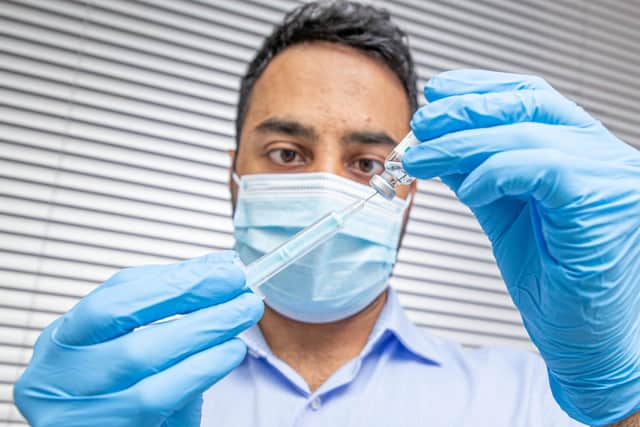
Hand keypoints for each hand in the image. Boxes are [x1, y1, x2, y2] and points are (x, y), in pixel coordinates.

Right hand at [13, 251, 262, 426]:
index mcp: (62, 339)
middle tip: (243, 294)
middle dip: (195, 305)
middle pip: (130, 329)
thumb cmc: (111, 381)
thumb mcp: (126, 334)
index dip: (176, 281)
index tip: (225, 270)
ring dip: (205, 335)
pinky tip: (228, 353)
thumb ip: (168, 297)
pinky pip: (158, 401)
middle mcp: (58, 376)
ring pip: (144, 364)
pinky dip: (200, 371)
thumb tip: (220, 265)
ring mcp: (77, 412)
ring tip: (242, 318)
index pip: (117, 298)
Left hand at [402, 70, 639, 425]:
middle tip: (421, 122)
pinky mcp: (604, 202)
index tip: (437, 93)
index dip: (480, 89)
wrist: (580, 338)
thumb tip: (435, 142)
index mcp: (580, 149)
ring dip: (462, 144)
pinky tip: (468, 188)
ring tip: (420, 157)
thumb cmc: (549, 277)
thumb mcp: (502, 210)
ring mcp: (609, 176)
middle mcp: (602, 154)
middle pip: (527, 106)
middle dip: (464, 110)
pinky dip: (495, 172)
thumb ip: (475, 172)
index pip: (530, 98)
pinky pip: (541, 168)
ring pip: (525, 135)